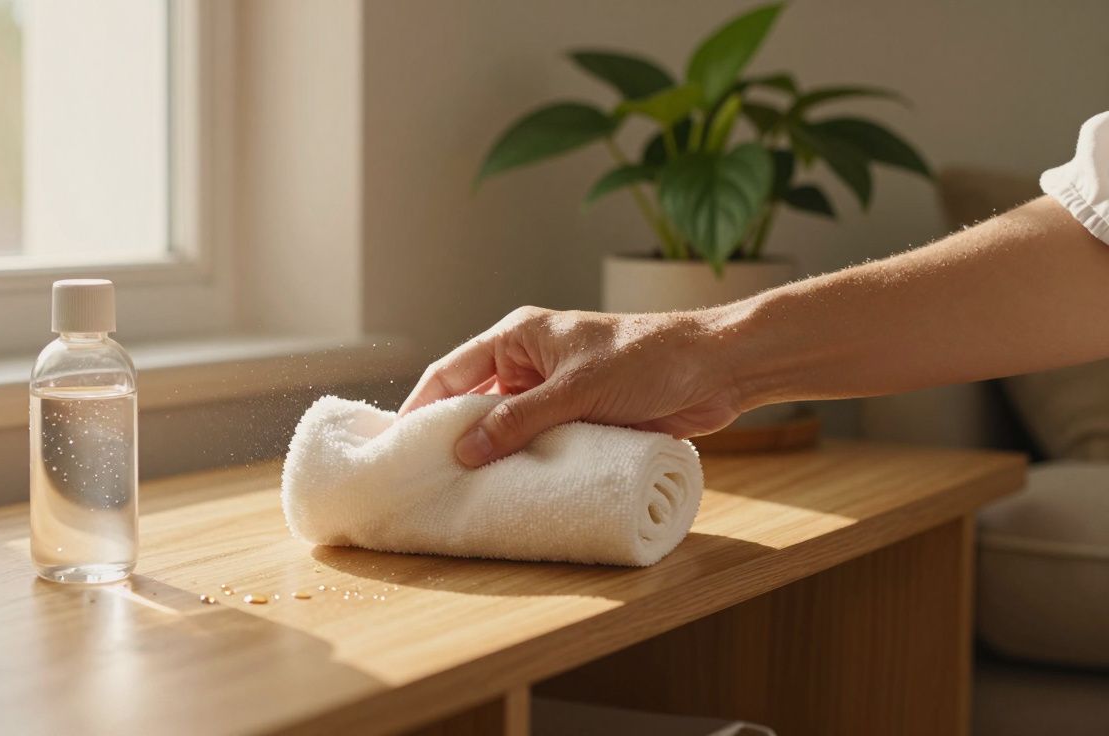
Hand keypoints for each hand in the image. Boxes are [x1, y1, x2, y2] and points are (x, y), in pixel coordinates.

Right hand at [399, 306, 743, 466]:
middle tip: (426, 479)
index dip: (422, 406)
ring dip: (494, 457)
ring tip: (463, 494)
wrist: (717, 369)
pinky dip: (526, 466)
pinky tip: (512, 493)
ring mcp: (556, 392)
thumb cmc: (648, 358)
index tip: (398, 444)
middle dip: (455, 438)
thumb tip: (465, 452)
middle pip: (475, 403)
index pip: (452, 371)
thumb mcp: (576, 389)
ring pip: (508, 429)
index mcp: (519, 336)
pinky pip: (540, 445)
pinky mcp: (581, 418)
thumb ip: (519, 421)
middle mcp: (531, 363)